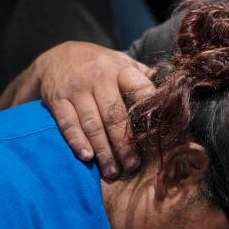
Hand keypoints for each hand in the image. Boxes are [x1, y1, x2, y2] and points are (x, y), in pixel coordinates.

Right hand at [6, 41, 154, 176]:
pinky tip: (87, 157)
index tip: (157, 135)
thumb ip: (142, 76)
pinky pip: (68, 123)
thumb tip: (172, 93)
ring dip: (103, 150)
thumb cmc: (98, 65)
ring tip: (112, 172)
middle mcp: (98, 77)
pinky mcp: (57, 99)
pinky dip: (77, 141)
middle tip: (132, 166)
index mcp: (120, 68)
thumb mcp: (120, 62)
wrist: (56, 56)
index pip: (140, 88)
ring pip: (92, 123)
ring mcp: (76, 89)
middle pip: (114, 115)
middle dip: (124, 143)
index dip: (149, 110)